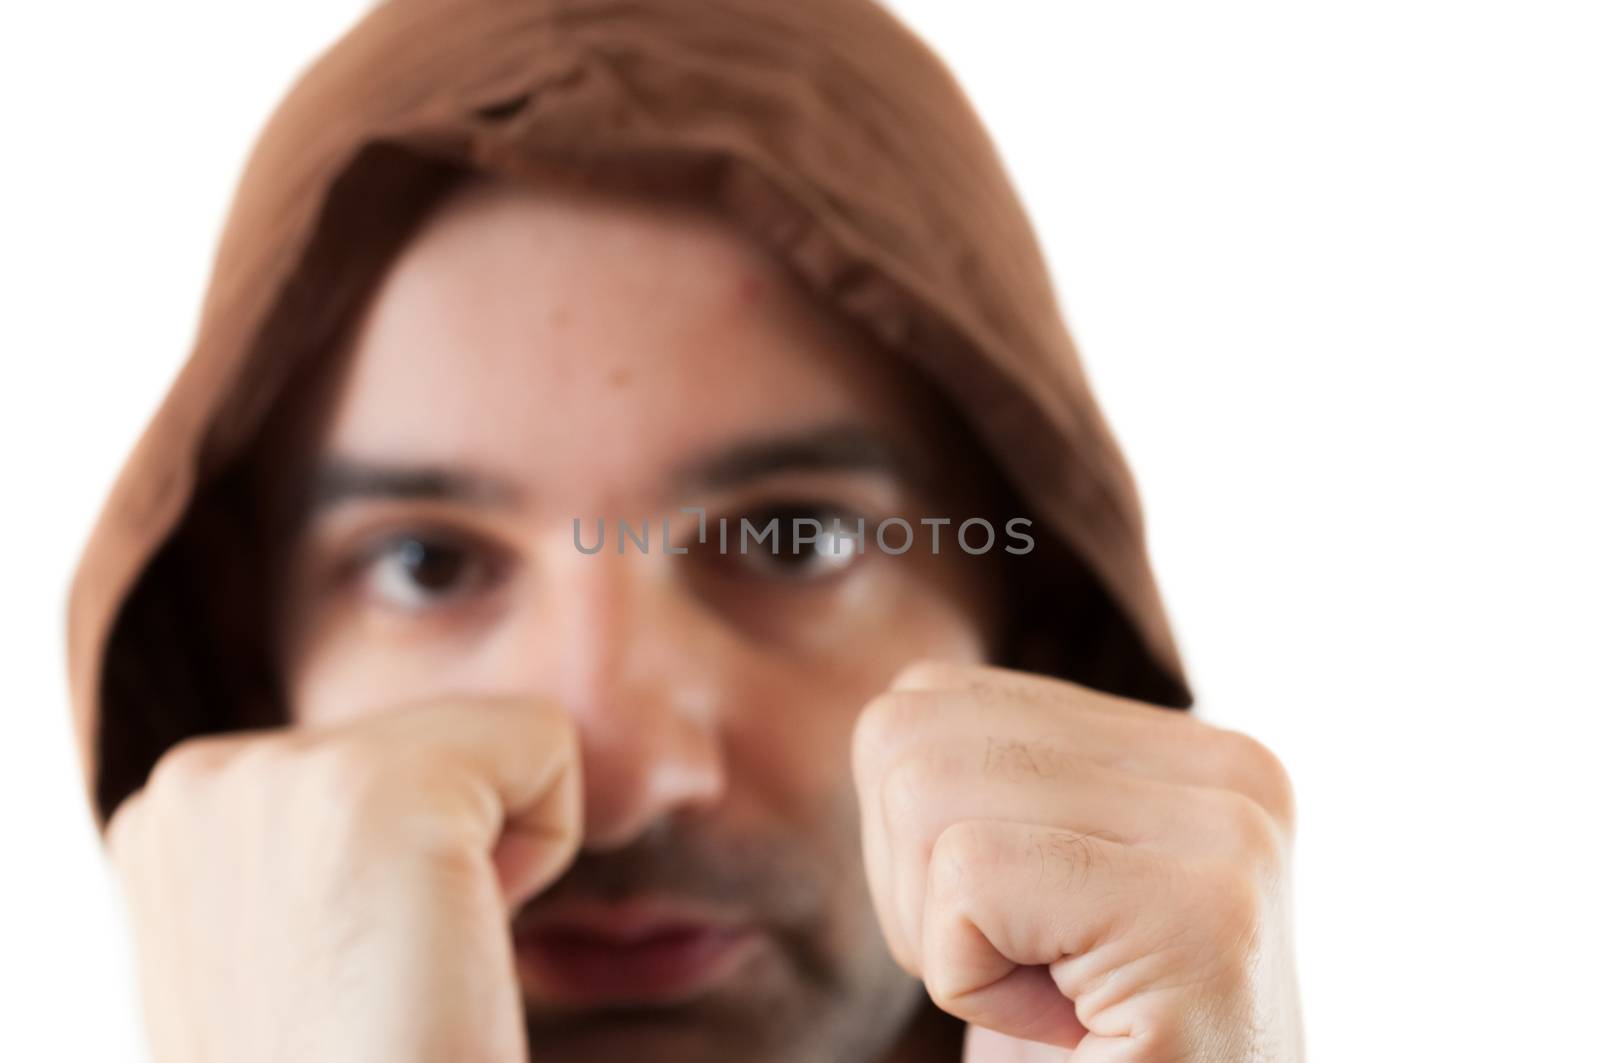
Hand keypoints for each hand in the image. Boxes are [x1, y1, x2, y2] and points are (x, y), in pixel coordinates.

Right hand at [106, 697, 581, 1062]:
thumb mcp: (302, 945)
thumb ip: (328, 855)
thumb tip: (429, 816)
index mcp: (177, 819)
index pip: (384, 759)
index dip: (415, 874)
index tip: (359, 975)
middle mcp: (201, 778)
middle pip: (441, 738)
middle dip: (457, 854)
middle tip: (397, 977)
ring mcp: (278, 775)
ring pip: (498, 740)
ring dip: (497, 861)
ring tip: (419, 965)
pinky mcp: (378, 789)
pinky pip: (546, 749)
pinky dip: (547, 851)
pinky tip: (463, 946)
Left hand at [852, 662, 1301, 1061]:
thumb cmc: (1089, 1055)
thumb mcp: (1041, 889)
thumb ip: (1001, 780)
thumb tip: (891, 714)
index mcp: (1192, 749)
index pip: (929, 701)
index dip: (912, 843)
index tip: (1016, 932)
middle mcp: (1230, 769)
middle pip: (910, 733)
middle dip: (909, 878)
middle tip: (1022, 971)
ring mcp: (1228, 836)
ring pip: (924, 789)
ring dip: (940, 930)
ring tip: (1049, 994)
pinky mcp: (1200, 915)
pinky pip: (964, 883)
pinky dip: (967, 980)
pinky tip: (1064, 1030)